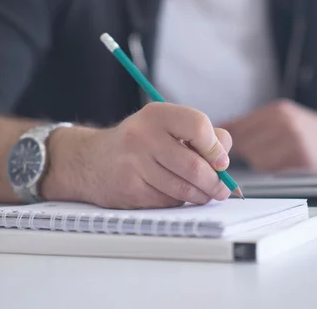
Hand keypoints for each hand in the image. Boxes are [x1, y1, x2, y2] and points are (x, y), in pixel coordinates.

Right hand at [42, 103, 231, 209]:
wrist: (92, 160)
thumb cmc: (141, 142)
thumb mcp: (167, 126)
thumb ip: (200, 134)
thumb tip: (224, 157)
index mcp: (157, 114)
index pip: (198, 125)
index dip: (215, 147)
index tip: (221, 161)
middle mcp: (143, 135)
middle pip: (193, 165)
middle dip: (214, 182)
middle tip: (221, 189)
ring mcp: (133, 163)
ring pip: (182, 189)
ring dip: (200, 196)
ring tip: (203, 193)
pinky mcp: (129, 189)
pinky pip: (167, 202)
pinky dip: (178, 202)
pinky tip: (174, 193)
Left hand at [223, 100, 316, 173]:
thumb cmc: (308, 130)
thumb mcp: (282, 115)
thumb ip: (253, 121)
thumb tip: (223, 126)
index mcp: (277, 110)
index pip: (239, 126)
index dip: (231, 139)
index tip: (227, 146)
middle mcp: (284, 122)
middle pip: (245, 143)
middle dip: (246, 151)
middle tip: (257, 152)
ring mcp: (293, 140)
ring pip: (256, 158)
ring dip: (258, 161)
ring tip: (273, 156)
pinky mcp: (300, 158)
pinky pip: (271, 168)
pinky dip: (271, 168)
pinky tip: (282, 162)